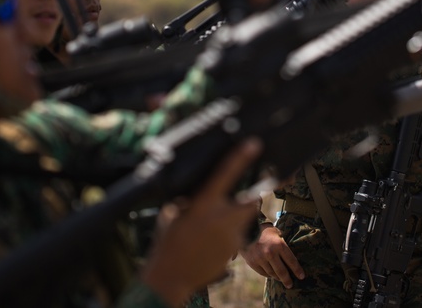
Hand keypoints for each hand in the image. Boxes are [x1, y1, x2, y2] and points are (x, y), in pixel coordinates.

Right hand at [142, 138, 263, 306]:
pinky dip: (227, 236)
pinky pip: (236, 236)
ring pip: (243, 219)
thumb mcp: (173, 213)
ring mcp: (231, 236)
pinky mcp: (234, 250)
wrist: (172, 277)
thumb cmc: (168, 242)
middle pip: (251, 200)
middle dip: (251, 196)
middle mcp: (221, 218)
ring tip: (210, 230)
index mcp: (203, 204)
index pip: (225, 175)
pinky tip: (210, 243)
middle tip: (242, 197)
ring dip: (232, 219)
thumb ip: (189, 198)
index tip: (254, 144)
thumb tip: (199, 186)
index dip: (241, 158)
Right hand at [238, 223, 304, 288]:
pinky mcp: (253, 263)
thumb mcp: (277, 234)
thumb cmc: (265, 231)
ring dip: (278, 278)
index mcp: (279, 245)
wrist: (246, 229)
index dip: (297, 270)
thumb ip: (283, 245)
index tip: (302, 276)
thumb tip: (290, 258)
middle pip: (282, 272)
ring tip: (281, 279)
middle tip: (290, 285)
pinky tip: (272, 275)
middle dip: (288, 280)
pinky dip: (268, 275)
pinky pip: (263, 273)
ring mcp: (261, 259)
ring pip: (272, 274)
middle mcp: (270, 253)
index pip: (291, 261)